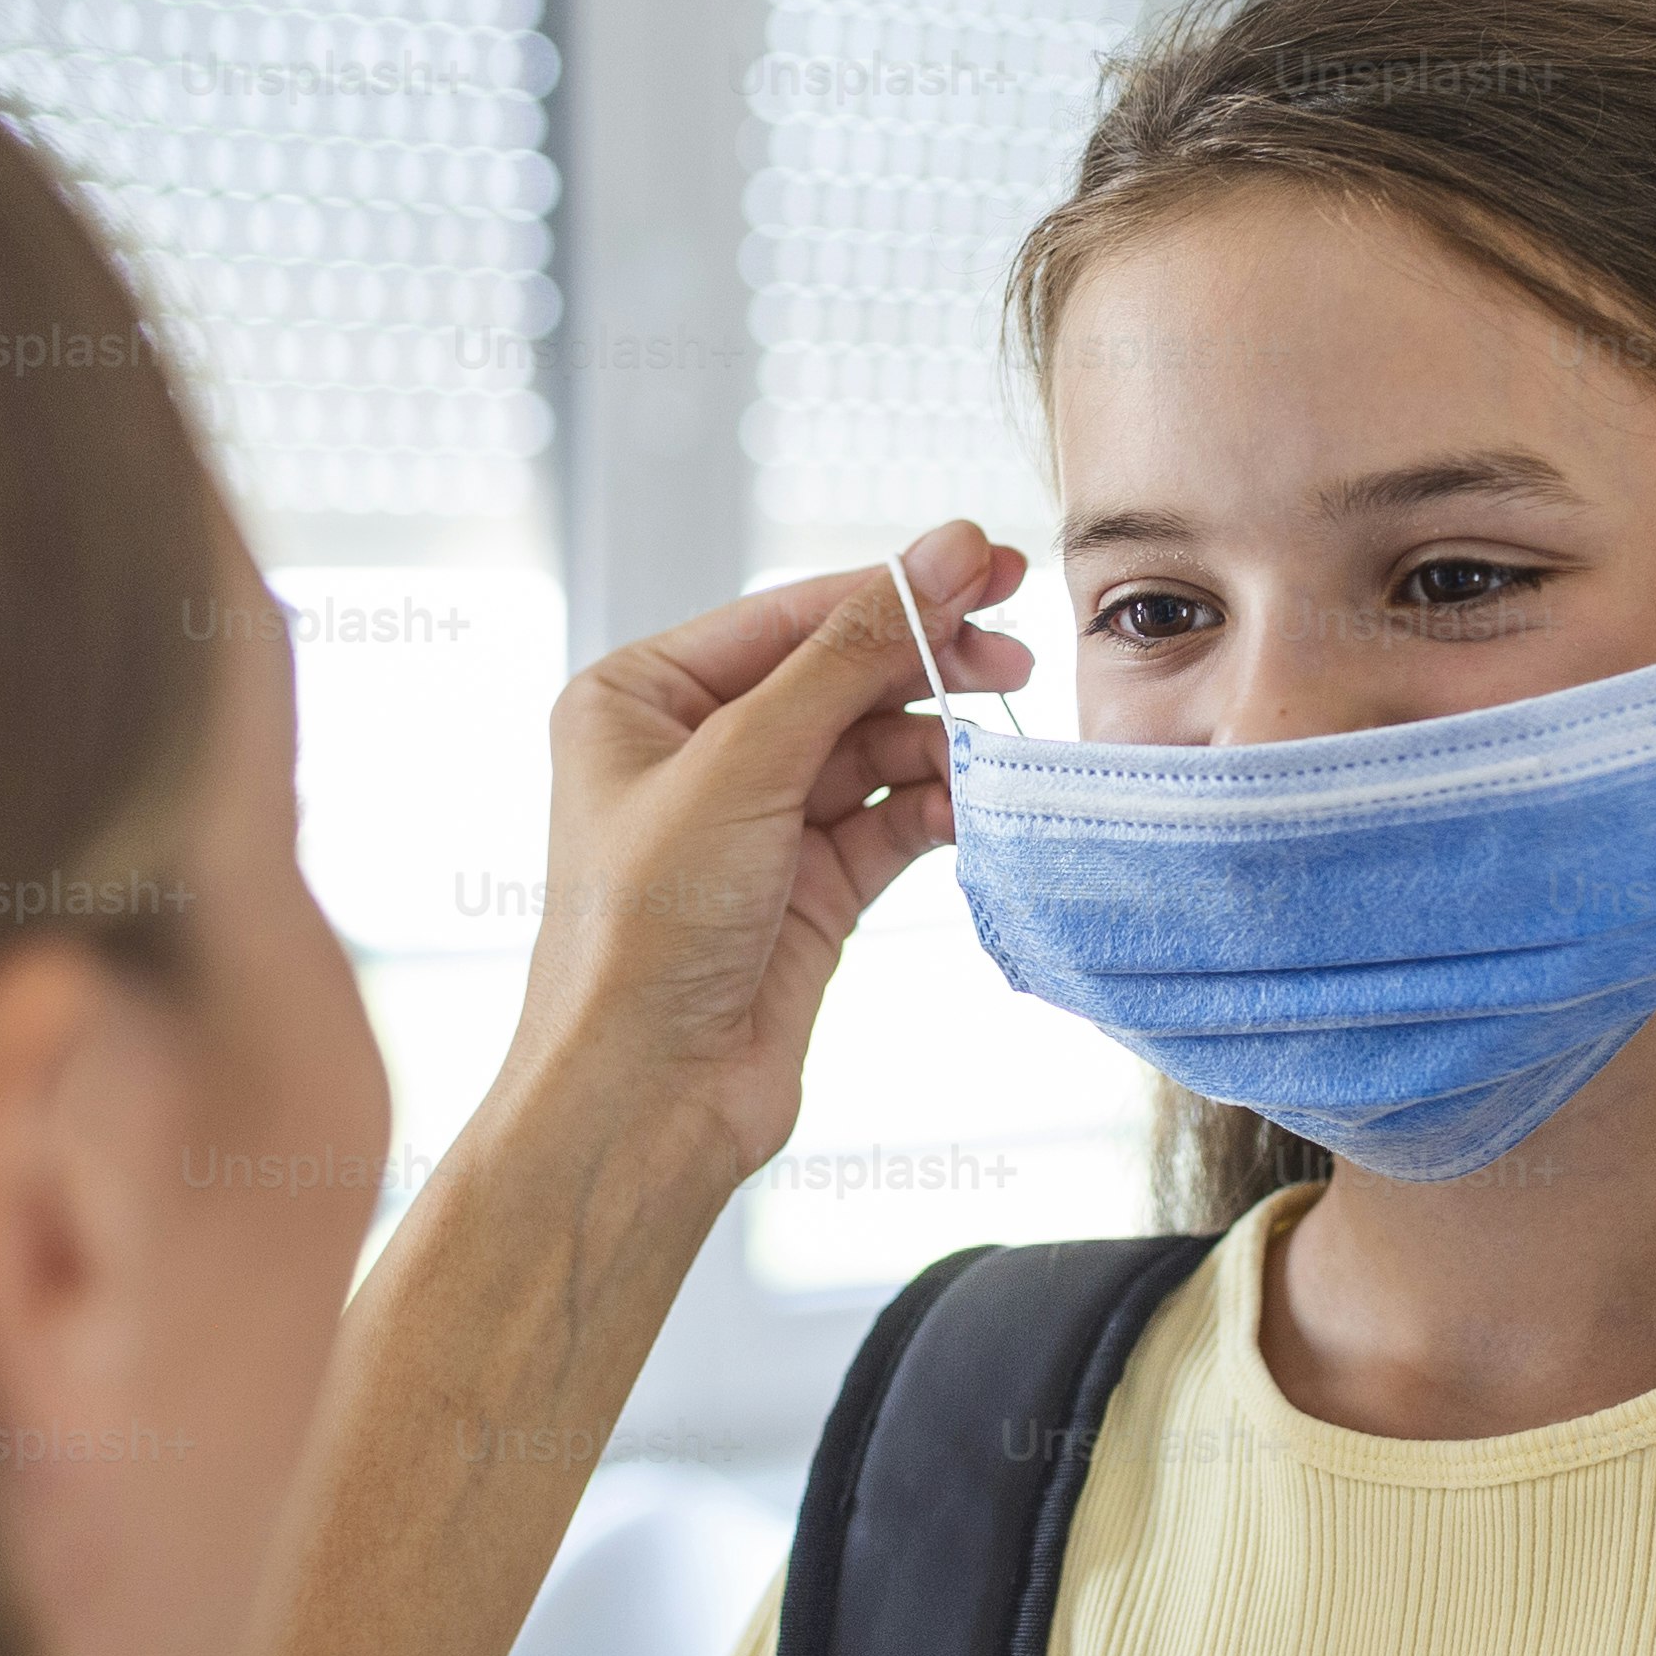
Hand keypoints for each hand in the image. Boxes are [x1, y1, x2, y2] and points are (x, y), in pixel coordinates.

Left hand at [484, 522, 1032, 1200]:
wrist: (644, 1100)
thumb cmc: (642, 932)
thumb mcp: (743, 764)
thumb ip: (850, 654)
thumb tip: (941, 555)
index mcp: (638, 699)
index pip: (788, 615)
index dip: (891, 588)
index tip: (985, 563)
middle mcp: (692, 753)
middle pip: (838, 675)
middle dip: (925, 663)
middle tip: (1017, 650)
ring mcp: (754, 822)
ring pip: (873, 749)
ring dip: (937, 745)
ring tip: (992, 751)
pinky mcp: (806, 888)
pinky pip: (889, 821)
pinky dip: (933, 810)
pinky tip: (970, 808)